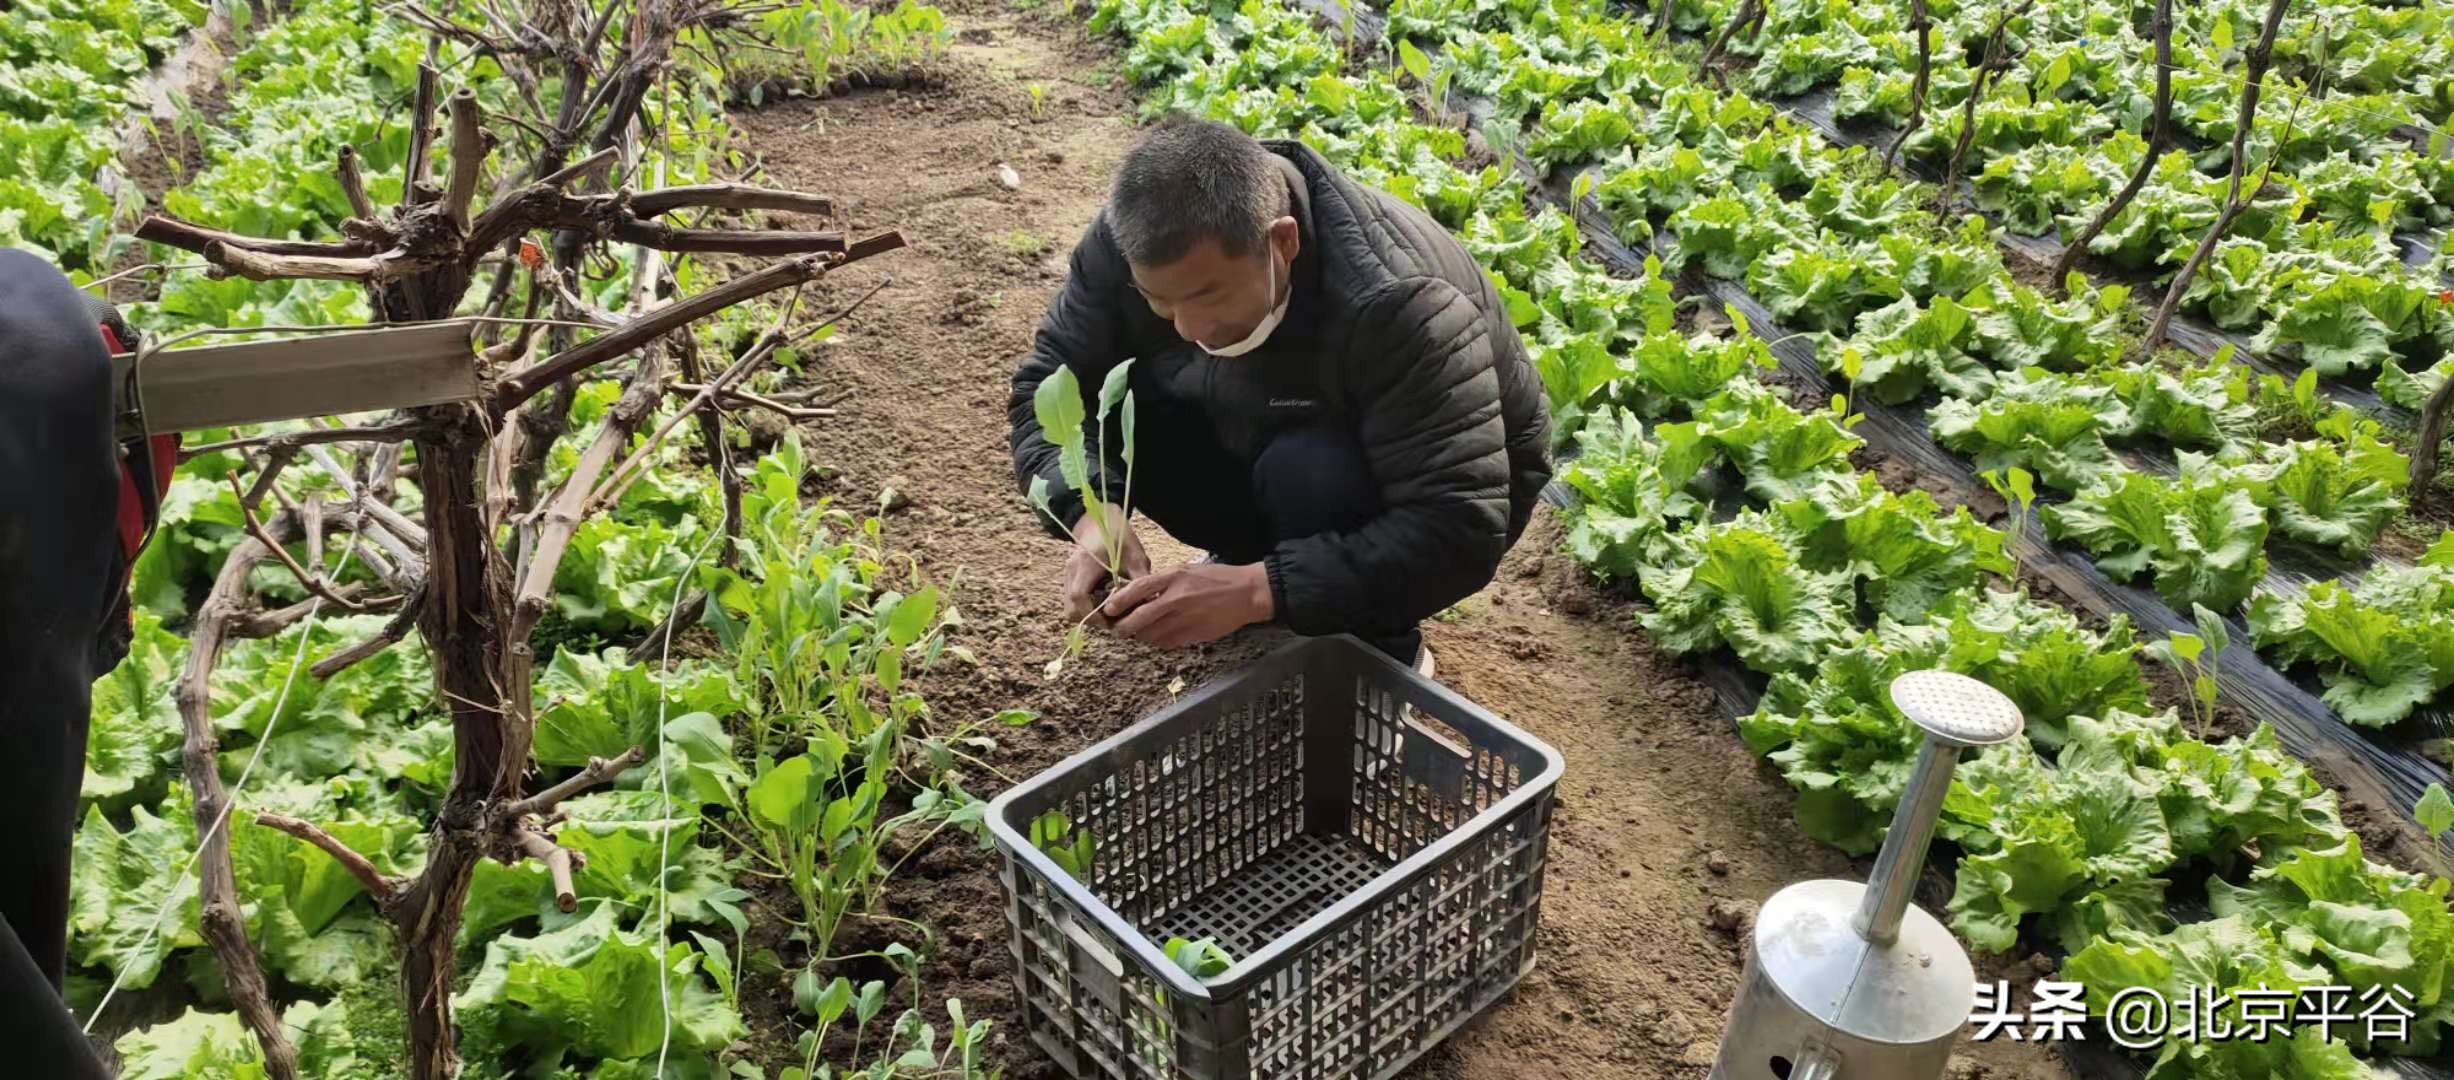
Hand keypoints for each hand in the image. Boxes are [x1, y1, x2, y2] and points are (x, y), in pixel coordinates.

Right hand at [1061, 502, 1149, 623]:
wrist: (1100, 519)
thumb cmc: (1119, 536)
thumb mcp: (1135, 555)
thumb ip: (1140, 579)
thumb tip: (1151, 603)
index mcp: (1086, 563)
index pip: (1079, 597)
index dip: (1093, 614)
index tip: (1112, 621)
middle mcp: (1072, 570)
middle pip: (1071, 608)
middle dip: (1091, 619)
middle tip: (1113, 621)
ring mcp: (1068, 575)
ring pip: (1070, 607)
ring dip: (1088, 615)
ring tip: (1111, 612)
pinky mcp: (1070, 578)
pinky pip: (1073, 601)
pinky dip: (1087, 607)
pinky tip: (1105, 602)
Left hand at [1099, 562, 1275, 648]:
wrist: (1247, 593)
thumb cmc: (1215, 578)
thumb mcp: (1186, 570)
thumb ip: (1162, 582)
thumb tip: (1136, 596)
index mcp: (1174, 578)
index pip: (1137, 590)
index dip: (1119, 602)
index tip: (1108, 610)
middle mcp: (1177, 599)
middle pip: (1139, 619)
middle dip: (1123, 628)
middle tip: (1117, 630)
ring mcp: (1186, 619)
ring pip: (1151, 635)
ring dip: (1140, 636)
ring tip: (1138, 633)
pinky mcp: (1194, 635)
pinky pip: (1167, 643)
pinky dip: (1158, 642)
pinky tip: (1159, 637)